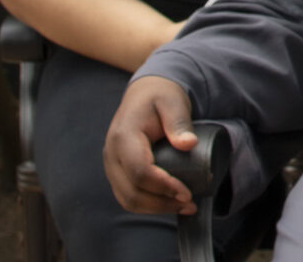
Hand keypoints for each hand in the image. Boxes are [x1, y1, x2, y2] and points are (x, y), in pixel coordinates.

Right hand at [102, 76, 198, 216]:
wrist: (144, 94)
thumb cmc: (160, 97)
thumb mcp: (173, 102)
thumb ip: (179, 122)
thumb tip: (188, 144)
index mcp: (124, 136)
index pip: (139, 171)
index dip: (163, 186)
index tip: (186, 193)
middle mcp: (112, 154)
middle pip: (131, 192)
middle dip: (162, 203)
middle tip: (190, 204)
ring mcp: (111, 166)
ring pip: (128, 199)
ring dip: (156, 208)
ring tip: (184, 207)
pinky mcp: (117, 173)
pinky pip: (128, 197)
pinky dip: (148, 206)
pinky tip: (169, 204)